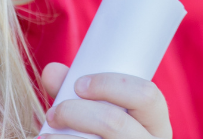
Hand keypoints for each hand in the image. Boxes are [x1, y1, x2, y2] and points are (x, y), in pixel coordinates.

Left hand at [38, 62, 171, 138]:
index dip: (110, 85)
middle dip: (76, 112)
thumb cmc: (104, 134)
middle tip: (54, 112)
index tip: (79, 85)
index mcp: (156, 124)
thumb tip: (51, 71)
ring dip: (63, 138)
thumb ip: (78, 93)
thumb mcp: (103, 114)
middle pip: (115, 123)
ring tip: (46, 135)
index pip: (147, 95)